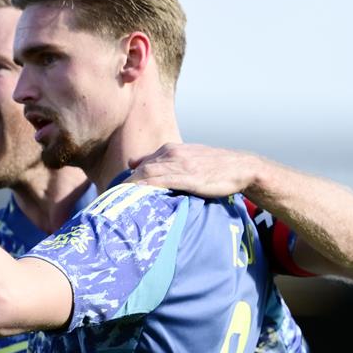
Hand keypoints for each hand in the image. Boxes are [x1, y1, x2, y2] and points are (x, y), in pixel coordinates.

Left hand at [129, 143, 259, 197]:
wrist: (241, 167)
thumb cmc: (214, 166)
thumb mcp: (187, 158)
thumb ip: (162, 161)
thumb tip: (134, 163)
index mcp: (170, 149)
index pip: (141, 164)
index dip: (127, 180)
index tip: (116, 194)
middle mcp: (172, 154)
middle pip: (140, 170)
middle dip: (124, 186)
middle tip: (111, 202)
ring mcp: (180, 165)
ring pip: (147, 174)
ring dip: (131, 188)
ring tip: (118, 203)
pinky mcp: (189, 177)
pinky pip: (162, 181)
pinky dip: (147, 188)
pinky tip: (137, 197)